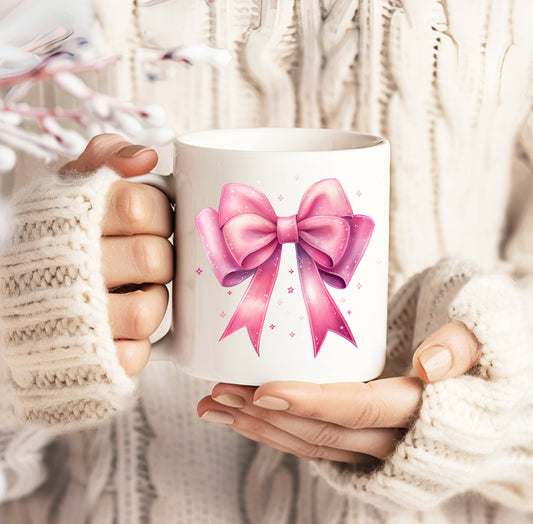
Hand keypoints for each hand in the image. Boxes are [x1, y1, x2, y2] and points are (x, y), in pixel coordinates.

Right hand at [61, 134, 172, 375]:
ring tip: (131, 294)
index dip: (156, 213)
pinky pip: (134, 354)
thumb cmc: (47, 241)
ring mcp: (78, 321)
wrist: (7, 305)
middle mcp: (71, 269)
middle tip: (144, 260)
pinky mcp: (89, 361)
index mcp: (71, 220)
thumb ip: (104, 158)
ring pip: (148, 310)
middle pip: (152, 258)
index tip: (148, 219)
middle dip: (158, 259)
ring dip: (150, 302)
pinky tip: (117, 330)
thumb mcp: (66, 188)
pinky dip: (135, 344)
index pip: (140, 206)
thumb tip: (147, 157)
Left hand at [197, 321, 480, 461]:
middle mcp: (395, 436)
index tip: (264, 389)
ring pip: (311, 444)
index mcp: (422, 407)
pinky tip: (242, 416)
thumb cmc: (481, 342)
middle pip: (322, 432)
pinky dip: (274, 430)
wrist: (484, 378)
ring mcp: (374, 443)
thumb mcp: (482, 328)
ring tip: (214, 407)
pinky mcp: (359, 436)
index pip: (359, 409)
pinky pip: (313, 442)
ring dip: (259, 427)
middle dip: (266, 415)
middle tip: (218, 393)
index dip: (312, 404)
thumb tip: (428, 366)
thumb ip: (461, 344)